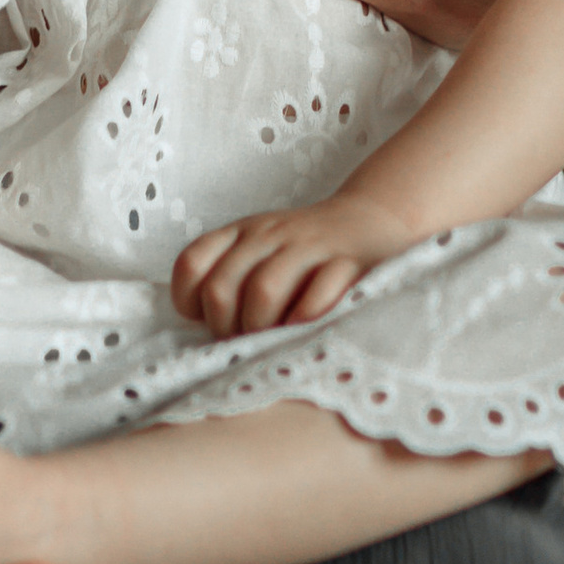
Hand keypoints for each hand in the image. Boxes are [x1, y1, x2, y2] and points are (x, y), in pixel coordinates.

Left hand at [172, 193, 420, 337]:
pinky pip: (317, 296)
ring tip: (273, 342)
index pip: (191, 264)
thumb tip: (203, 331)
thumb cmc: (306, 253)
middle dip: (227, 328)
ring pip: (263, 291)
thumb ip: (231, 279)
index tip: (210, 321)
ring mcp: (308, 246)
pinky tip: (307, 330)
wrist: (372, 220)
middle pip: (221, 288)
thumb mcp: (260, 251)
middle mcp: (269, 234)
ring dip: (262, 328)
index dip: (191, 302)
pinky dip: (305, 320)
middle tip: (246, 342)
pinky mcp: (348, 262)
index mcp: (241, 232)